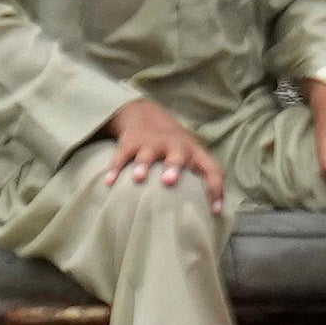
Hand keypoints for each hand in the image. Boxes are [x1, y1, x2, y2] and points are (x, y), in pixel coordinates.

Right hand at [100, 95, 224, 208]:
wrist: (144, 112)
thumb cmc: (174, 145)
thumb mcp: (193, 155)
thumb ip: (202, 176)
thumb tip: (216, 212)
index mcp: (194, 151)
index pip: (211, 169)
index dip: (215, 188)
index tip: (214, 211)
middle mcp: (175, 145)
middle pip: (178, 154)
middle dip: (174, 166)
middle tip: (169, 181)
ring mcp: (151, 142)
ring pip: (147, 154)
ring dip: (143, 165)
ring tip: (139, 179)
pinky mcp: (130, 141)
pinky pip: (121, 155)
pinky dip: (115, 168)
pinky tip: (109, 182)